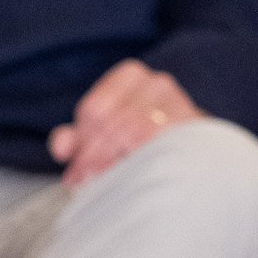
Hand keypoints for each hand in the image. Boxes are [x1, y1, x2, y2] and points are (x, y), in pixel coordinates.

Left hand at [48, 61, 201, 186]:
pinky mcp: (196, 126)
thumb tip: (61, 148)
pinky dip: (143, 162)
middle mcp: (156, 82)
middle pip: (112, 121)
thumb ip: (74, 139)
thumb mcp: (101, 136)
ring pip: (135, 132)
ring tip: (104, 183)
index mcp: (130, 75)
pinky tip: (134, 177)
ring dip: (115, 161)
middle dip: (93, 157)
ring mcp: (179, 102)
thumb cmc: (138, 139)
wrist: (192, 149)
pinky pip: (161, 144)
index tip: (75, 169)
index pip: (94, 109)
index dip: (81, 143)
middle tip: (82, 182)